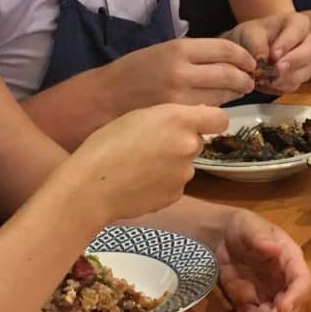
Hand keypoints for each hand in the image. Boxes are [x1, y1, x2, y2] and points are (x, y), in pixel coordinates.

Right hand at [68, 104, 227, 221]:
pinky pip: (175, 184)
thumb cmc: (106, 144)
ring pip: (185, 164)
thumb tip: (190, 123)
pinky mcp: (176, 195)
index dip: (209, 121)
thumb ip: (169, 117)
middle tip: (152, 146)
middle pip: (197, 141)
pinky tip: (139, 183)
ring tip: (140, 167)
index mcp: (179, 119)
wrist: (91, 186)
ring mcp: (184, 173)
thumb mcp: (138, 116)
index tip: (197, 124)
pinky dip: (162, 183)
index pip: (219, 118)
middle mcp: (188, 145)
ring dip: (171, 164)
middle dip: (181, 143)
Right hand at [105, 38, 255, 108]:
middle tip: (248, 83)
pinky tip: (212, 111)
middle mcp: (182, 72)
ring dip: (232, 96)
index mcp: (178, 49)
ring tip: (235, 94)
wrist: (104, 98)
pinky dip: (213, 113)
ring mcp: (180, 98)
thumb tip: (228, 61)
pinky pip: (206, 116)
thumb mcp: (162, 52)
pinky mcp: (176, 119)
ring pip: (221, 98)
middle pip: (228, 75)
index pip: (225, 49)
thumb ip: (193, 56)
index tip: (250, 63)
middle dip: (244, 80)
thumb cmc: (133, 73)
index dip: (243, 57)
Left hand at [214, 209, 310, 311]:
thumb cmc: (242, 227)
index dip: (295, 296)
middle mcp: (283, 282)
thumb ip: (261, 237)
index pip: (301, 281)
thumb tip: (274, 249)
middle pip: (288, 307)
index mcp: (290, 261)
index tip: (283, 307)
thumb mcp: (249, 226)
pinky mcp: (249, 303)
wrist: (220, 236)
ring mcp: (266, 295)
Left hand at [223, 13, 310, 93]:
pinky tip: (266, 83)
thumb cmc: (253, 35)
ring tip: (266, 78)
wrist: (250, 48)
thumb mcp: (249, 33)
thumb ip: (257, 44)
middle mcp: (307, 42)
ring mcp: (305, 62)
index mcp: (298, 23)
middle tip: (276, 68)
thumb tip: (263, 59)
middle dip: (293, 62)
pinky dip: (279, 87)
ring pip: (304, 72)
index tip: (274, 54)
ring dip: (285, 78)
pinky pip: (294, 85)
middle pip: (309, 52)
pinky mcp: (298, 78)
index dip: (287, 42)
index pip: (299, 29)